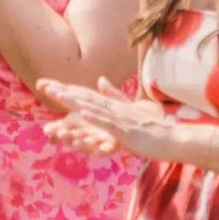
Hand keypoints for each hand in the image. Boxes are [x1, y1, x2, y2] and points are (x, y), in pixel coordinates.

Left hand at [37, 76, 175, 160]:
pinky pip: (110, 124)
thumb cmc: (152, 129)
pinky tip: (84, 114)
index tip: (47, 85)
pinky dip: (97, 118)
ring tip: (58, 95)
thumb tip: (100, 79)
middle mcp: (114, 109)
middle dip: (65, 92)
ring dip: (76, 102)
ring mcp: (120, 120)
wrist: (174, 139)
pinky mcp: (127, 132)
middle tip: (44, 86)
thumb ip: (114, 96)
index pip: (85, 95)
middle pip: (86, 98)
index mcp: (113, 106)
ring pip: (95, 108)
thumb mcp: (130, 111)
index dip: (66, 89)